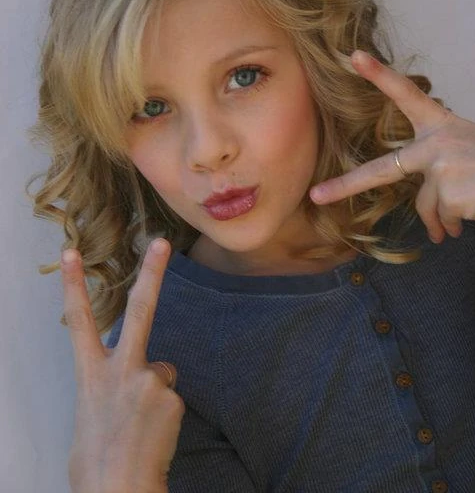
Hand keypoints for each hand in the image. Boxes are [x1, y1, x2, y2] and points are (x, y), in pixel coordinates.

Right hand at [61, 239, 183, 492]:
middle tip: (162, 243)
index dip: (72, 285)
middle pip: (138, 310)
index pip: (77, 321)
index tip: (71, 253)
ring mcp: (148, 380)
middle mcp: (120, 370)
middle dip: (151, 273)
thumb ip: (109, 387)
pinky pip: (171, 394)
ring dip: (154, 389)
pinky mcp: (172, 396)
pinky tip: (154, 432)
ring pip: (161, 370)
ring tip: (141, 425)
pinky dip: (165, 409)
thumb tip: (130, 384)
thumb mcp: (89, 416)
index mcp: (90, 375)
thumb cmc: (96, 463)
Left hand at [310, 50, 474, 243]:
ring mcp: (441, 165)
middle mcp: (437, 141)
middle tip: (317, 197)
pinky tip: (465, 220)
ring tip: (457, 218)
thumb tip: (430, 213)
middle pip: (382, 169)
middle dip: (347, 185)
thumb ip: (438, 163)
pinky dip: (451, 225)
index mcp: (442, 125)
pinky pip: (440, 216)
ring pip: (424, 204)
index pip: (407, 94)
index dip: (379, 75)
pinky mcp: (448, 189)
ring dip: (439, 219)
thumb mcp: (466, 151)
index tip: (353, 56)